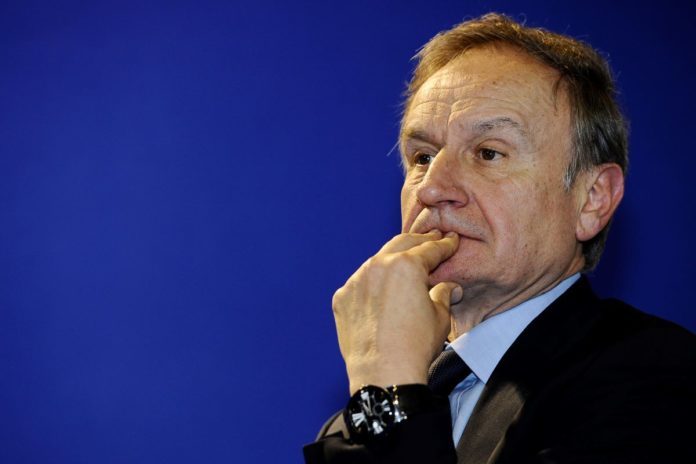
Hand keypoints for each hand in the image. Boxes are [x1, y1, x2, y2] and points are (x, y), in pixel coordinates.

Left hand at [332, 230, 461, 393]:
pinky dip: (372, 284)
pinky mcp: (342, 298)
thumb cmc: (414, 347)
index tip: (451, 240)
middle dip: (419, 241)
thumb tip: (449, 287)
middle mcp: (377, 267)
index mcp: (406, 267)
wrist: (382, 375)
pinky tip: (381, 292)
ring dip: (392, 261)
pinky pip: (360, 284)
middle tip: (431, 240)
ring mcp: (355, 282)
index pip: (429, 249)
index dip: (444, 245)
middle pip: (401, 245)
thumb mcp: (440, 318)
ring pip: (377, 262)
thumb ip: (443, 294)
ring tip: (404, 264)